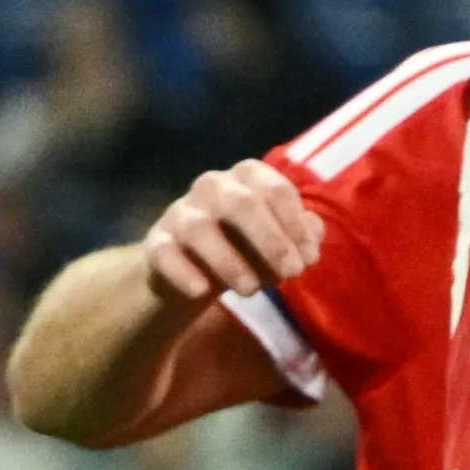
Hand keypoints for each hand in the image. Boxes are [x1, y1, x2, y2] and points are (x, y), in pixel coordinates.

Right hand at [142, 161, 322, 302]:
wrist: (191, 267)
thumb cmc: (247, 244)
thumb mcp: (281, 238)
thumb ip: (303, 233)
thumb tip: (313, 236)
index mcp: (248, 177)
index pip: (276, 190)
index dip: (297, 225)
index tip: (310, 259)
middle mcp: (212, 186)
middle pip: (242, 203)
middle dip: (272, 241)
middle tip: (292, 274)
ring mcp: (180, 211)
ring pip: (200, 228)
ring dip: (229, 262)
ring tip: (251, 291)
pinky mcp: (156, 241)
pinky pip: (164, 252)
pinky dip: (182, 272)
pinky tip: (202, 292)